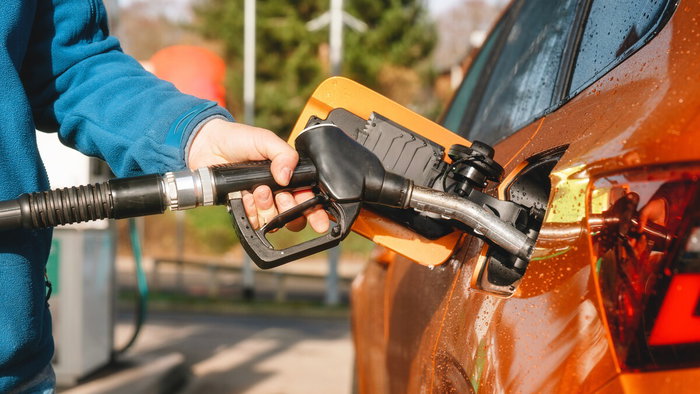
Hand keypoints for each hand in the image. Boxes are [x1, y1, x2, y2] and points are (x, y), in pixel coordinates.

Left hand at [187, 118, 328, 232]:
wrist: (207, 145)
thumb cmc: (238, 139)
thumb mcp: (265, 140)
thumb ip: (283, 154)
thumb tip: (286, 177)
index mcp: (288, 175)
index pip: (308, 197)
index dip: (315, 211)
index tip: (319, 222)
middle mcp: (277, 191)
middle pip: (293, 215)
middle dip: (288, 209)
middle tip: (281, 197)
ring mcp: (260, 201)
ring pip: (274, 220)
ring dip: (267, 207)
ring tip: (257, 191)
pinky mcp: (244, 207)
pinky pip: (254, 221)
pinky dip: (250, 211)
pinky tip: (244, 196)